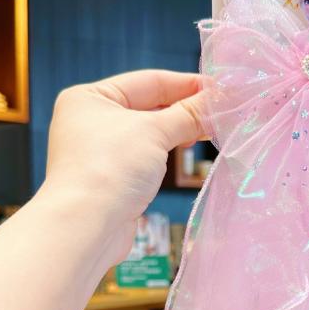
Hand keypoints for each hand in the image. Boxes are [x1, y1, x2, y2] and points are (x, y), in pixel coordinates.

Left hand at [42, 69, 204, 264]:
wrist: (85, 228)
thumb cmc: (109, 168)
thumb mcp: (153, 132)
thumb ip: (188, 114)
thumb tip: (220, 101)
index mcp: (91, 98)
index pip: (148, 81)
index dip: (187, 84)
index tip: (221, 89)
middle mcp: (91, 121)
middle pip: (149, 107)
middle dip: (185, 109)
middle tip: (223, 111)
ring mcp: (101, 152)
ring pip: (149, 134)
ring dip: (179, 131)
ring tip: (211, 130)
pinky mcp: (112, 180)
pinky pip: (146, 157)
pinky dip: (167, 153)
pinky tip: (187, 150)